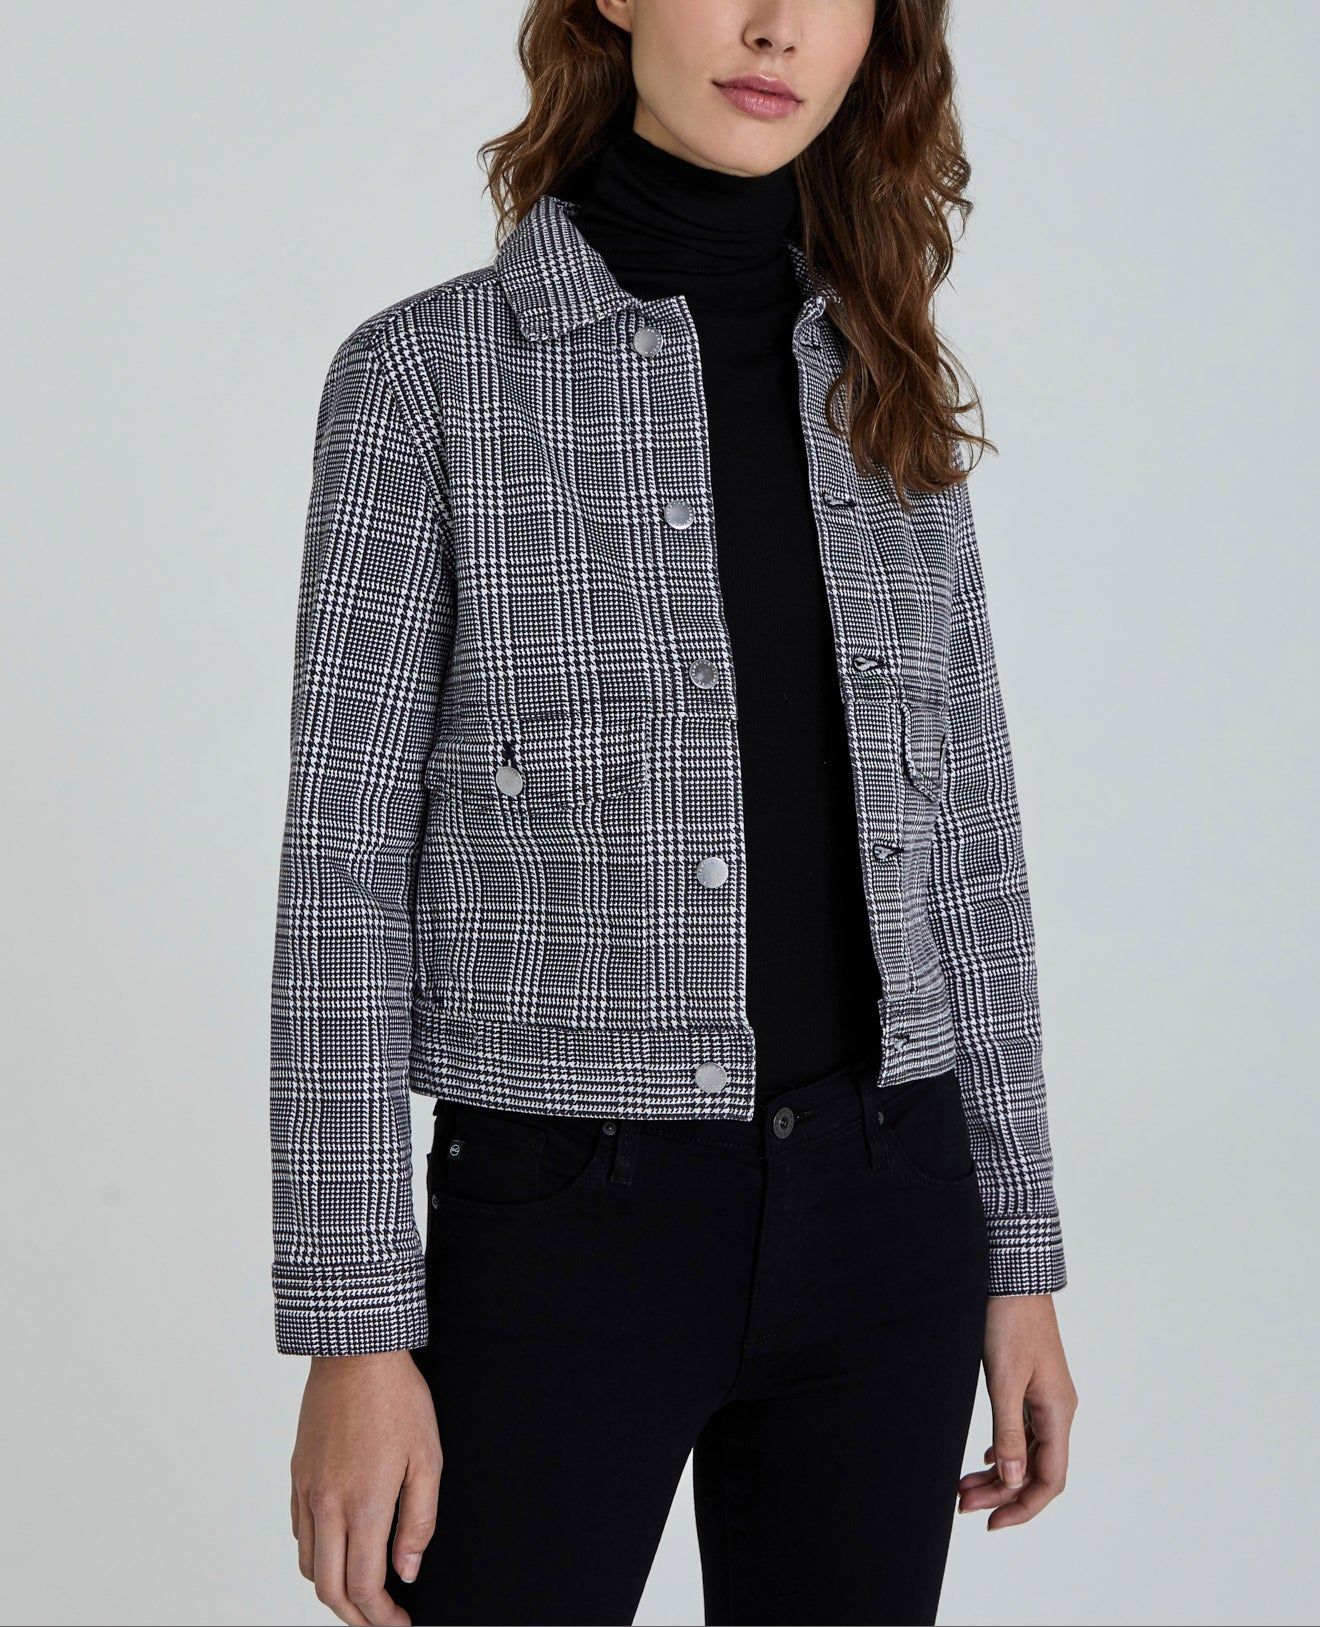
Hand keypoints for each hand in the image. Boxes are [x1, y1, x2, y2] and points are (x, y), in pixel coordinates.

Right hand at [290, 1349, 441, 1624]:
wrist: (354, 1353)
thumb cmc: (398, 1400)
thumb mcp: (428, 1459)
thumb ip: (419, 1521)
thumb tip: (408, 1570)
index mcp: (363, 1505)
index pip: (364, 1587)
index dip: (382, 1618)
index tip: (401, 1624)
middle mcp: (327, 1505)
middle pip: (329, 1589)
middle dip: (355, 1618)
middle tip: (381, 1622)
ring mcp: (307, 1491)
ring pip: (308, 1566)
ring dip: (332, 1590)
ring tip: (362, 1593)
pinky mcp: (297, 1475)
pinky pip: (300, 1533)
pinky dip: (316, 1557)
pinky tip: (339, 1550)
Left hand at [958, 1292, 1077, 1530]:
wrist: (1013, 1274)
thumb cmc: (1009, 1321)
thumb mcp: (1003, 1379)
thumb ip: (1007, 1431)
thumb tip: (1012, 1480)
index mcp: (1057, 1412)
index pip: (1050, 1480)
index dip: (1022, 1508)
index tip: (989, 1523)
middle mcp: (1057, 1409)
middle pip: (1037, 1470)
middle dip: (1001, 1493)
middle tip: (961, 1503)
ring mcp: (1045, 1396)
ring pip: (1027, 1450)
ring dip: (998, 1472)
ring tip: (963, 1486)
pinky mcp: (1031, 1383)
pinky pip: (1022, 1429)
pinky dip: (1003, 1449)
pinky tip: (983, 1457)